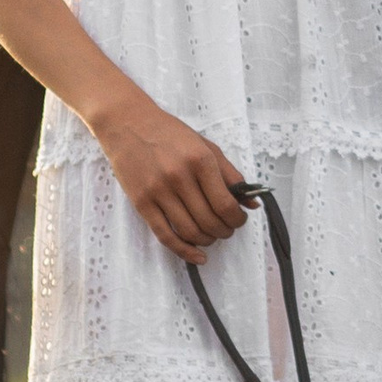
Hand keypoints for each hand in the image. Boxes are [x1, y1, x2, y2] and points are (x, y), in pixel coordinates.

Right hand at [96, 97, 251, 261]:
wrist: (128, 124)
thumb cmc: (171, 134)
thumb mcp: (206, 146)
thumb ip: (230, 174)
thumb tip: (252, 202)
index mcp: (200, 160)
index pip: (225, 204)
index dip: (237, 219)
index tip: (240, 219)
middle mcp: (179, 177)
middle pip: (209, 220)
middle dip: (225, 231)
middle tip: (227, 229)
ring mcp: (158, 192)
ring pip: (190, 231)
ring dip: (207, 240)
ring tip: (212, 236)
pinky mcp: (142, 203)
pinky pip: (166, 236)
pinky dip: (184, 251)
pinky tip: (198, 256)